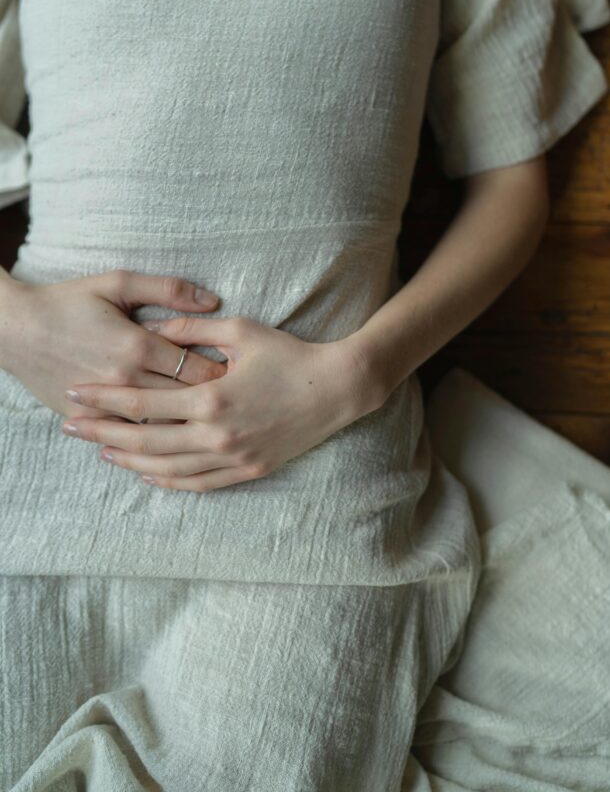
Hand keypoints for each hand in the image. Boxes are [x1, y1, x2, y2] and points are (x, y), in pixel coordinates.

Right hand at [2, 269, 227, 419]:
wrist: (14, 328)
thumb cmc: (68, 300)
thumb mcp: (117, 282)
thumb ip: (167, 289)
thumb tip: (211, 301)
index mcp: (138, 345)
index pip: (196, 369)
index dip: (224, 377)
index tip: (244, 380)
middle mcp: (124, 378)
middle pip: (184, 401)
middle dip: (213, 406)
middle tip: (241, 411)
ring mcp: (105, 403)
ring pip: (158, 425)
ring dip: (187, 428)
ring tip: (215, 430)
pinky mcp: (85, 417)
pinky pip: (126, 434)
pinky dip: (149, 439)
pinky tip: (173, 444)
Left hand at [61, 315, 382, 491]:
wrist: (337, 389)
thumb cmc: (290, 354)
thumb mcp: (241, 330)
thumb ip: (193, 329)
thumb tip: (153, 329)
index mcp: (211, 397)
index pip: (143, 401)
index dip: (105, 398)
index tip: (75, 392)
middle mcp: (216, 434)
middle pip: (145, 440)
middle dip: (103, 432)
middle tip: (70, 427)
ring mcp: (232, 457)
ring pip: (168, 468)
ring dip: (130, 460)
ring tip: (102, 451)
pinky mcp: (247, 470)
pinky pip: (197, 483)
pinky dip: (168, 481)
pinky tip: (147, 474)